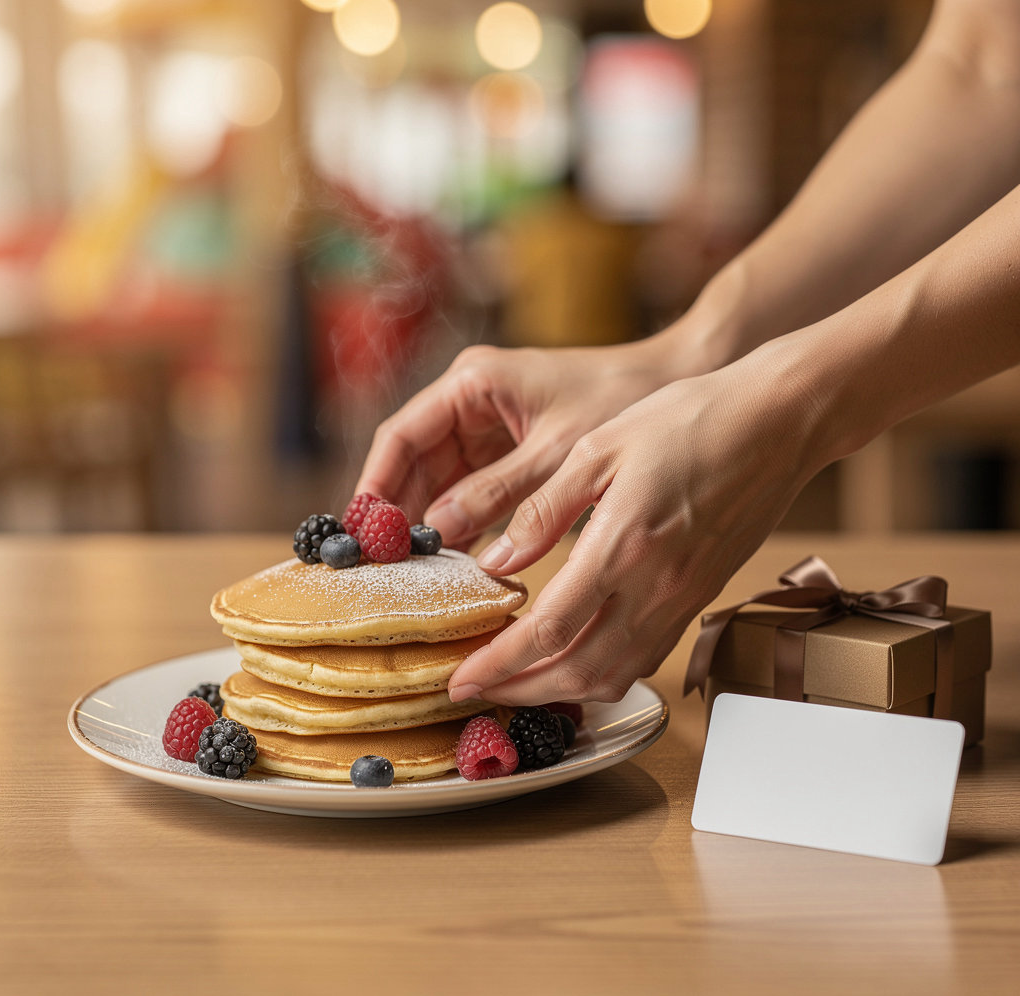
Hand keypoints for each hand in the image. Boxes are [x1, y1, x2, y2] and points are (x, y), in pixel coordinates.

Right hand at [354, 337, 691, 548]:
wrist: (673, 380)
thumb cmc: (620, 396)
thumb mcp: (556, 452)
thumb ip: (498, 492)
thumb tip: (439, 533)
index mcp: (473, 382)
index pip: (401, 436)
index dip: (375, 486)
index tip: (362, 532)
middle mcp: (471, 402)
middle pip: (414, 464)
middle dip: (399, 514)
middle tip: (383, 568)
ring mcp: (489, 427)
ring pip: (440, 482)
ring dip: (429, 524)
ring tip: (412, 575)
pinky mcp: (510, 451)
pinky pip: (471, 492)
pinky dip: (463, 524)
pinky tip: (455, 564)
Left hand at [445, 347, 826, 705]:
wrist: (779, 423)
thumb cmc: (690, 420)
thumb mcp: (599, 447)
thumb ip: (544, 508)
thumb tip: (498, 559)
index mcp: (622, 545)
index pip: (548, 631)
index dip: (498, 666)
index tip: (461, 678)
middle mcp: (656, 586)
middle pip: (579, 673)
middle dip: (520, 692)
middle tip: (478, 690)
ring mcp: (684, 598)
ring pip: (616, 676)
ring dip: (562, 693)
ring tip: (519, 683)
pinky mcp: (701, 597)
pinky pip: (648, 658)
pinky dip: (604, 676)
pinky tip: (577, 661)